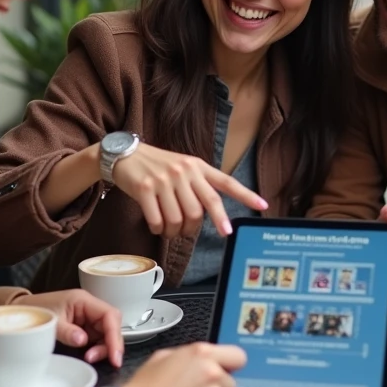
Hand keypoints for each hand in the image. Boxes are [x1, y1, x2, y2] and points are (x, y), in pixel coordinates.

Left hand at [13, 289, 123, 367]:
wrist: (22, 313)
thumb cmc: (35, 312)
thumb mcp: (50, 323)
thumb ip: (66, 332)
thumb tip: (83, 341)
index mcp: (83, 300)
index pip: (109, 315)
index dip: (115, 336)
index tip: (115, 356)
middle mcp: (90, 308)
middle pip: (112, 325)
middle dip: (112, 344)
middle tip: (108, 361)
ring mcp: (88, 318)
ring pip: (107, 333)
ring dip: (104, 348)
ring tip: (89, 358)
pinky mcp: (85, 327)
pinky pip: (98, 338)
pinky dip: (97, 349)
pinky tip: (89, 355)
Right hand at [110, 143, 266, 237]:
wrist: (124, 155)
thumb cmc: (156, 165)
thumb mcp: (182, 166)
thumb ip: (198, 184)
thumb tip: (212, 215)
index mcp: (197, 166)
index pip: (226, 183)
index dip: (245, 195)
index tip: (262, 206)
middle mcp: (183, 171)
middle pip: (201, 210)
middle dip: (195, 228)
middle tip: (187, 231)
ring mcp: (163, 179)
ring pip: (179, 219)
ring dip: (174, 232)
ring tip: (168, 229)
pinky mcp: (145, 188)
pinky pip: (158, 220)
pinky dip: (158, 229)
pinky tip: (156, 226)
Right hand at [121, 342, 247, 386]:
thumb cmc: (147, 384)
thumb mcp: (165, 355)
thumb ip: (191, 355)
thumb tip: (203, 359)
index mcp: (202, 353)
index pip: (238, 356)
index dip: (231, 364)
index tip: (226, 369)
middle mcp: (213, 373)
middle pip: (230, 381)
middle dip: (217, 385)